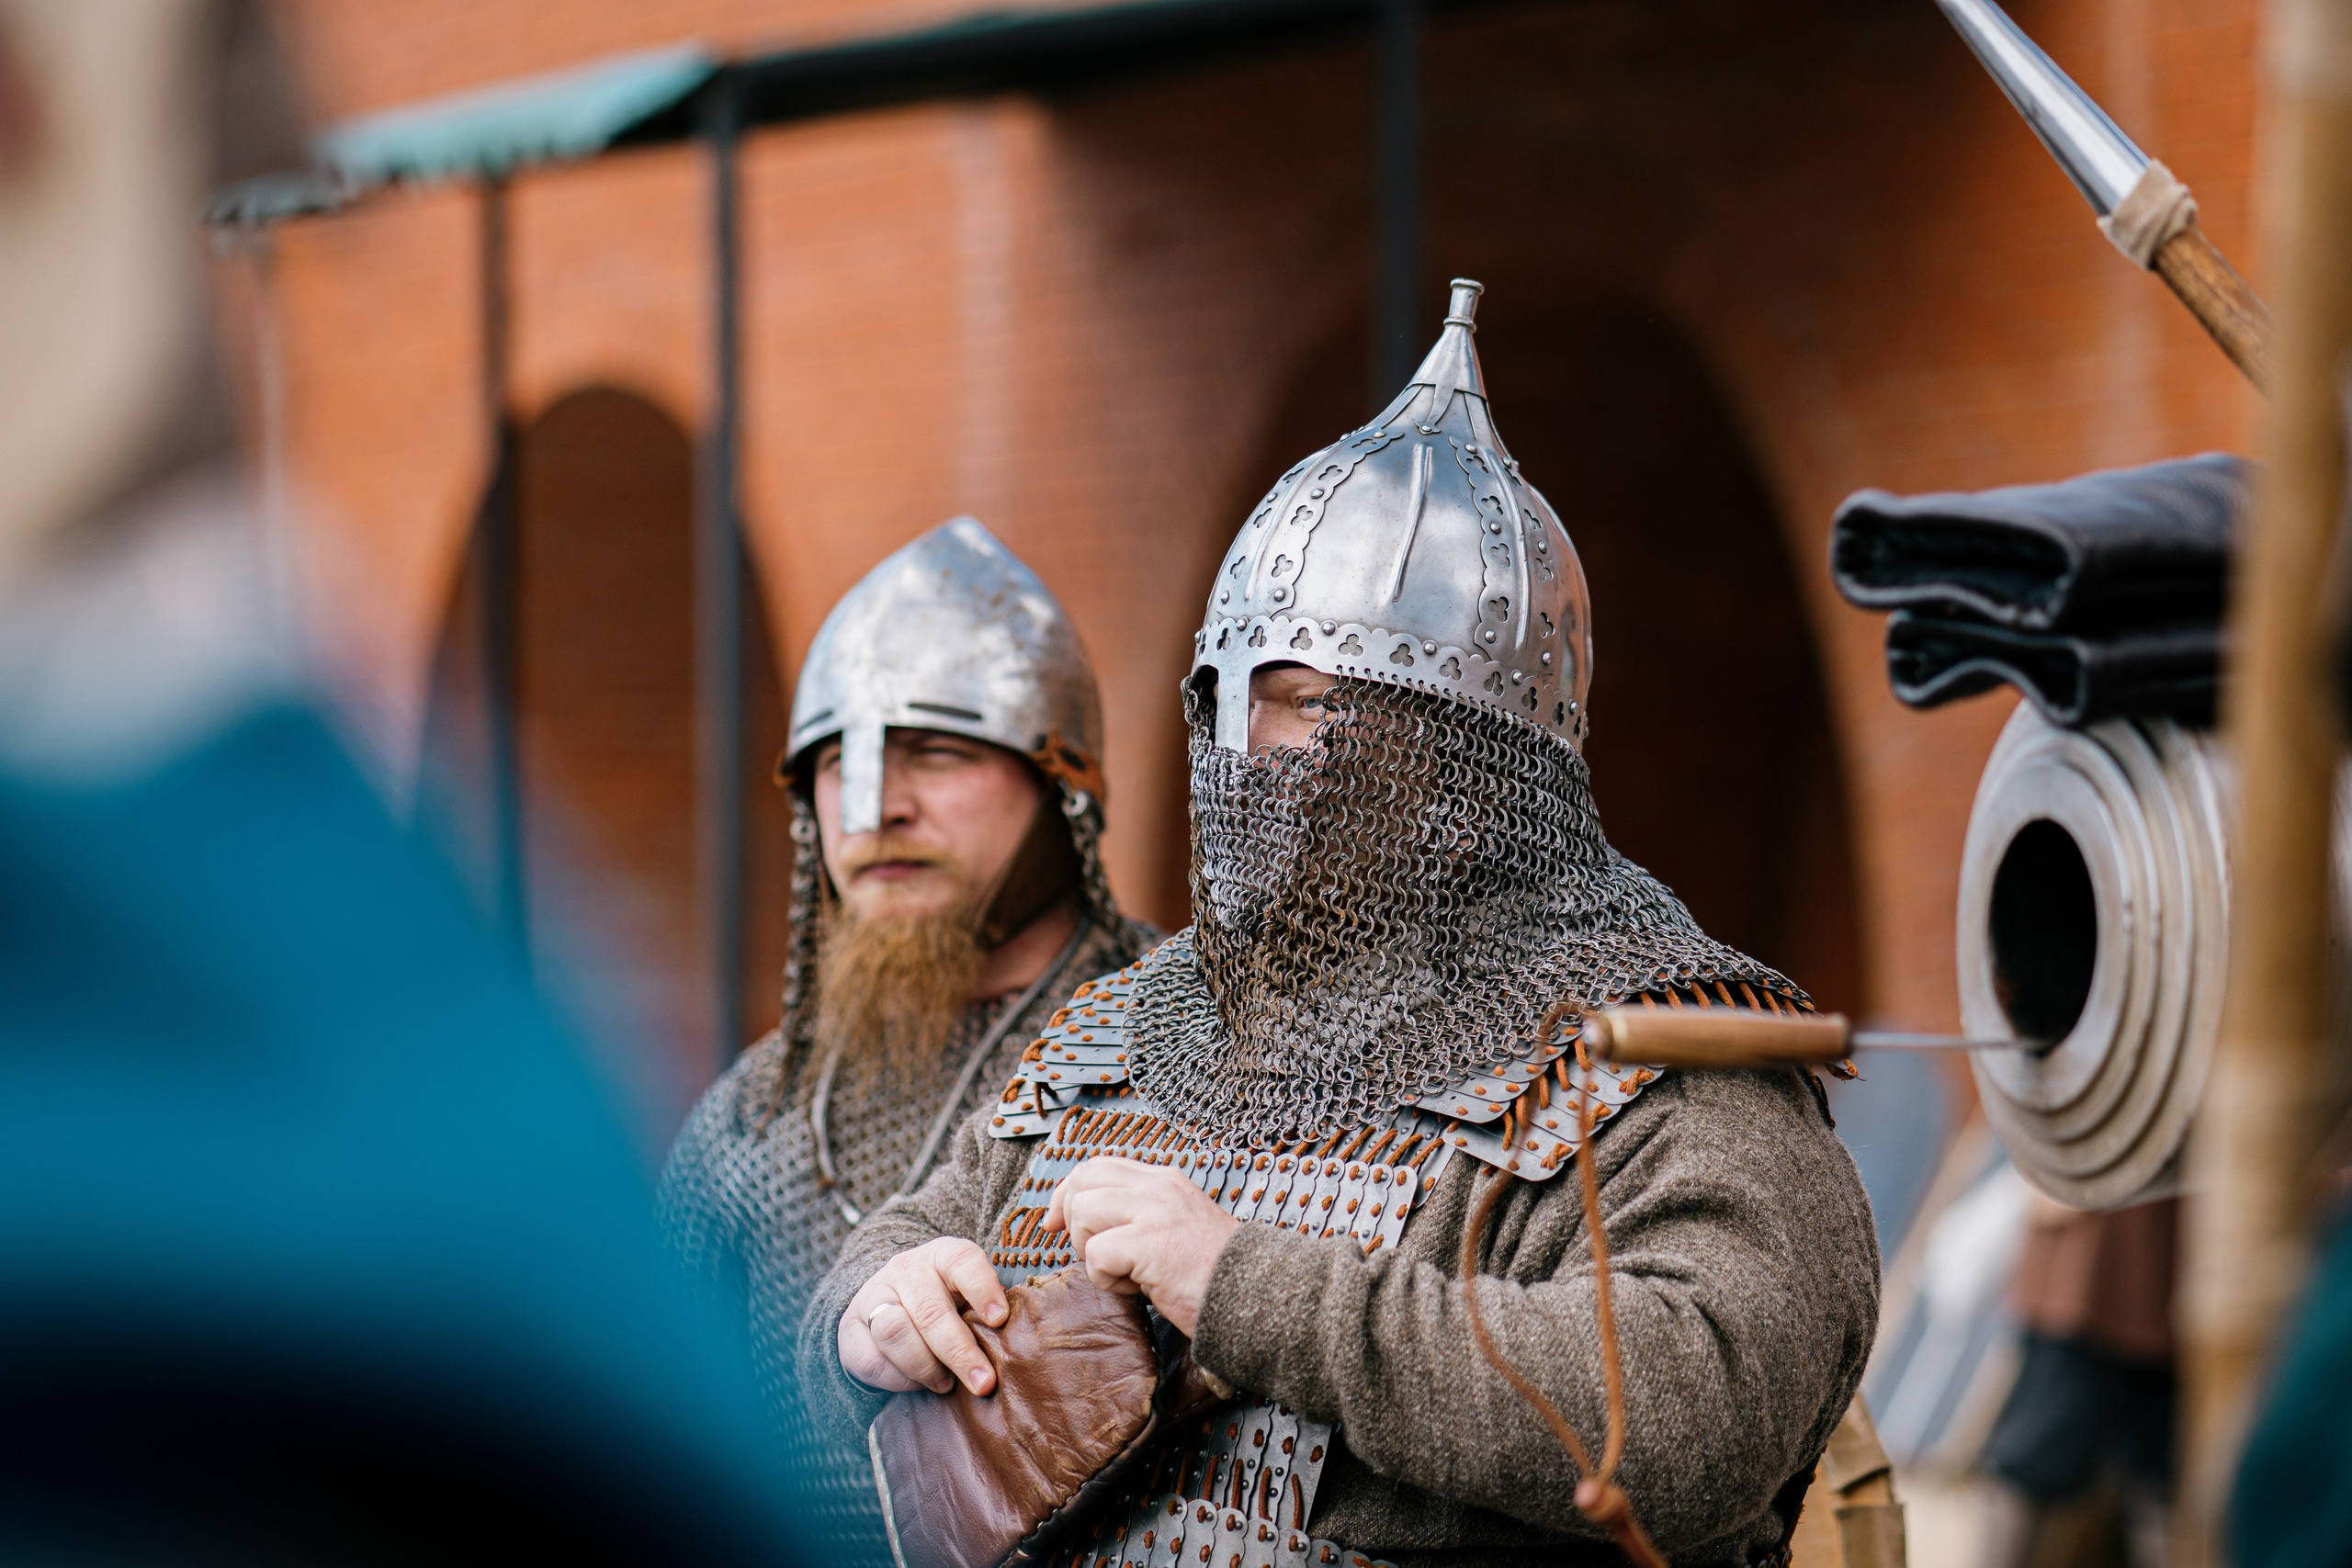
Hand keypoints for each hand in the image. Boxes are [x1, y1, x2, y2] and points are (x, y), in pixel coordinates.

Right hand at [838, 1237, 1007, 1395]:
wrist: (890, 1303)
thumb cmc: (946, 1303)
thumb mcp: (967, 1296)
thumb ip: (984, 1314)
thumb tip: (1011, 1348)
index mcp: (942, 1255)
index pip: (962, 1261)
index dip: (982, 1289)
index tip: (999, 1320)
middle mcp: (906, 1270)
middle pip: (930, 1310)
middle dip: (959, 1352)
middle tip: (983, 1383)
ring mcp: (873, 1295)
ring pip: (895, 1332)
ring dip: (926, 1367)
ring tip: (946, 1384)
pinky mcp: (850, 1327)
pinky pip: (871, 1360)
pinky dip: (899, 1379)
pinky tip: (917, 1383)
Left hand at [1044, 1156, 1240, 1335]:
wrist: (1257, 1295)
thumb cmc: (1213, 1273)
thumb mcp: (1175, 1226)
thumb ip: (1137, 1215)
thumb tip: (1079, 1221)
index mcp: (1164, 1180)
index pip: (1096, 1167)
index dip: (1066, 1194)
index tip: (1054, 1224)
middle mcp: (1158, 1187)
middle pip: (1082, 1180)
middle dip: (1072, 1221)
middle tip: (1097, 1255)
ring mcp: (1155, 1211)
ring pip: (1084, 1212)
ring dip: (1090, 1252)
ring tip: (1125, 1272)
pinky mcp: (1151, 1243)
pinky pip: (1096, 1254)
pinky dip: (1106, 1280)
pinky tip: (1138, 1288)